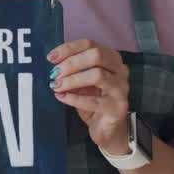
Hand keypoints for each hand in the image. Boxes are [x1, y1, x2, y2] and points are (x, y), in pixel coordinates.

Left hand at [47, 39, 131, 154]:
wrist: (108, 128)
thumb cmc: (94, 101)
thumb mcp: (81, 82)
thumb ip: (72, 71)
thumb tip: (54, 64)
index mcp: (111, 59)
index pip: (90, 44)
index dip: (68, 48)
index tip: (52, 57)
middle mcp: (120, 70)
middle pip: (96, 55)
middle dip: (71, 63)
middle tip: (55, 74)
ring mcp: (121, 88)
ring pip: (97, 75)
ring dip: (72, 80)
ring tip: (57, 86)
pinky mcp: (118, 107)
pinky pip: (94, 100)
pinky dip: (74, 98)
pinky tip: (63, 97)